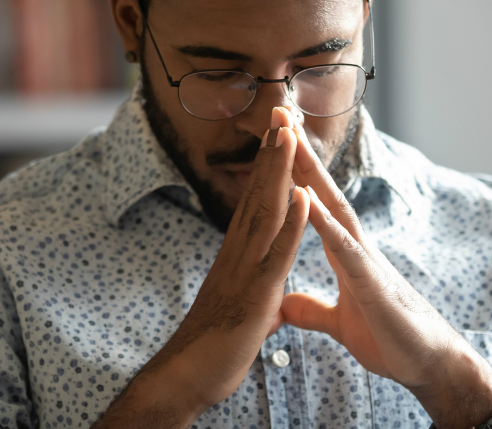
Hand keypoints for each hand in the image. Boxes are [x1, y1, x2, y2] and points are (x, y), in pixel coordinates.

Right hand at [94, 107, 308, 427]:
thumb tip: (272, 303)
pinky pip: (277, 253)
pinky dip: (293, 223)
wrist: (186, 378)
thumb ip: (260, 301)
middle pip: (258, 195)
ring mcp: (245, 270)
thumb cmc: (213, 351)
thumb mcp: (244, 317)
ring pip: (266, 212)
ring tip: (290, 135)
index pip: (256, 204)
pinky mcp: (254, 293)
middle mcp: (238, 255)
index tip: (278, 137)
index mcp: (238, 257)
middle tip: (282, 114)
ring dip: (280, 173)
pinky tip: (305, 196)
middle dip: (272, 155)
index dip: (268, 170)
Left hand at [279, 122, 491, 428]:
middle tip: (279, 112)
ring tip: (288, 139)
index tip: (274, 138)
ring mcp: (365, 260)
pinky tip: (306, 200)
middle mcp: (355, 247)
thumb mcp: (339, 322)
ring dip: (309, 173)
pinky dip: (323, 223)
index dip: (294, 172)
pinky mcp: (371, 283)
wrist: (426, 365)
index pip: (314, 203)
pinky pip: (343, 248)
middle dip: (299, 153)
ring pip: (333, 207)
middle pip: (322, 190)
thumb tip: (287, 302)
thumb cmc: (390, 339)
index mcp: (345, 253)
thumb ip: (313, 309)